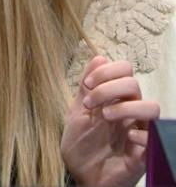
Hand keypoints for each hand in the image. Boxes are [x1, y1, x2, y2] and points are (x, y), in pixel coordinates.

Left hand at [62, 56, 159, 186]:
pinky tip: (124, 138)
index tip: (86, 84)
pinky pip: (154, 138)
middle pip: (134, 84)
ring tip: (104, 117)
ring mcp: (138, 132)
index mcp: (115, 100)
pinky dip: (140, 134)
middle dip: (108, 87)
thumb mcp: (78, 114)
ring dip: (125, 107)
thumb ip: (87, 88)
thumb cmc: (82, 146)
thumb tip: (98, 57)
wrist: (80, 177)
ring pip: (151, 107)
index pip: (124, 71)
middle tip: (90, 104)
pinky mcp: (144, 154)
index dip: (106, 72)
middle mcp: (130, 113)